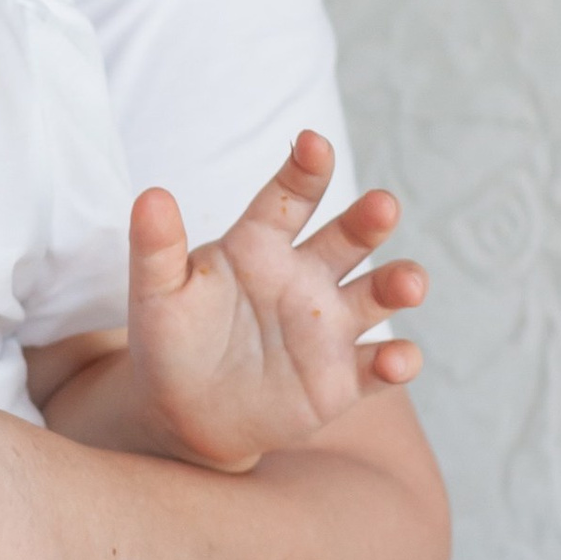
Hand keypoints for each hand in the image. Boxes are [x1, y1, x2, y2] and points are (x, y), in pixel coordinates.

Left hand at [130, 131, 424, 474]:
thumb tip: (150, 196)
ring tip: (410, 284)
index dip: (305, 170)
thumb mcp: (156, 294)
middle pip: (348, 238)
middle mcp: (304, 277)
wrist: (182, 416)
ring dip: (399, 283)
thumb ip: (155, 247)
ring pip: (377, 293)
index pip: (289, 198)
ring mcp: (327, 326)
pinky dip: (397, 362)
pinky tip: (396, 359)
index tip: (315, 143)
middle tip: (383, 206)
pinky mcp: (342, 378)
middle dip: (368, 220)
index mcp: (260, 246)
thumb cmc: (171, 341)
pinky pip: (378, 365)